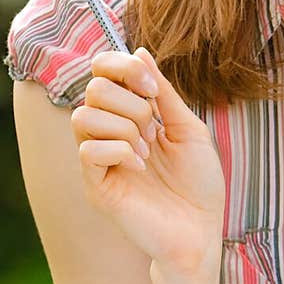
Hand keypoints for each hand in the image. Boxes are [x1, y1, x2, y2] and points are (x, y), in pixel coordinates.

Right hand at [70, 46, 225, 277]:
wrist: (201, 232)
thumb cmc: (199, 184)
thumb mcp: (188, 128)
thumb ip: (163, 92)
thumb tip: (140, 51)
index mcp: (129, 115)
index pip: (102, 72)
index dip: (122, 68)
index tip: (153, 89)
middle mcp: (109, 134)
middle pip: (93, 89)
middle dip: (131, 102)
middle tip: (154, 130)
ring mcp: (99, 161)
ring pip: (82, 116)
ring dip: (124, 128)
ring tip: (148, 153)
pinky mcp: (96, 186)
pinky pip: (88, 151)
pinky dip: (119, 151)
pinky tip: (140, 168)